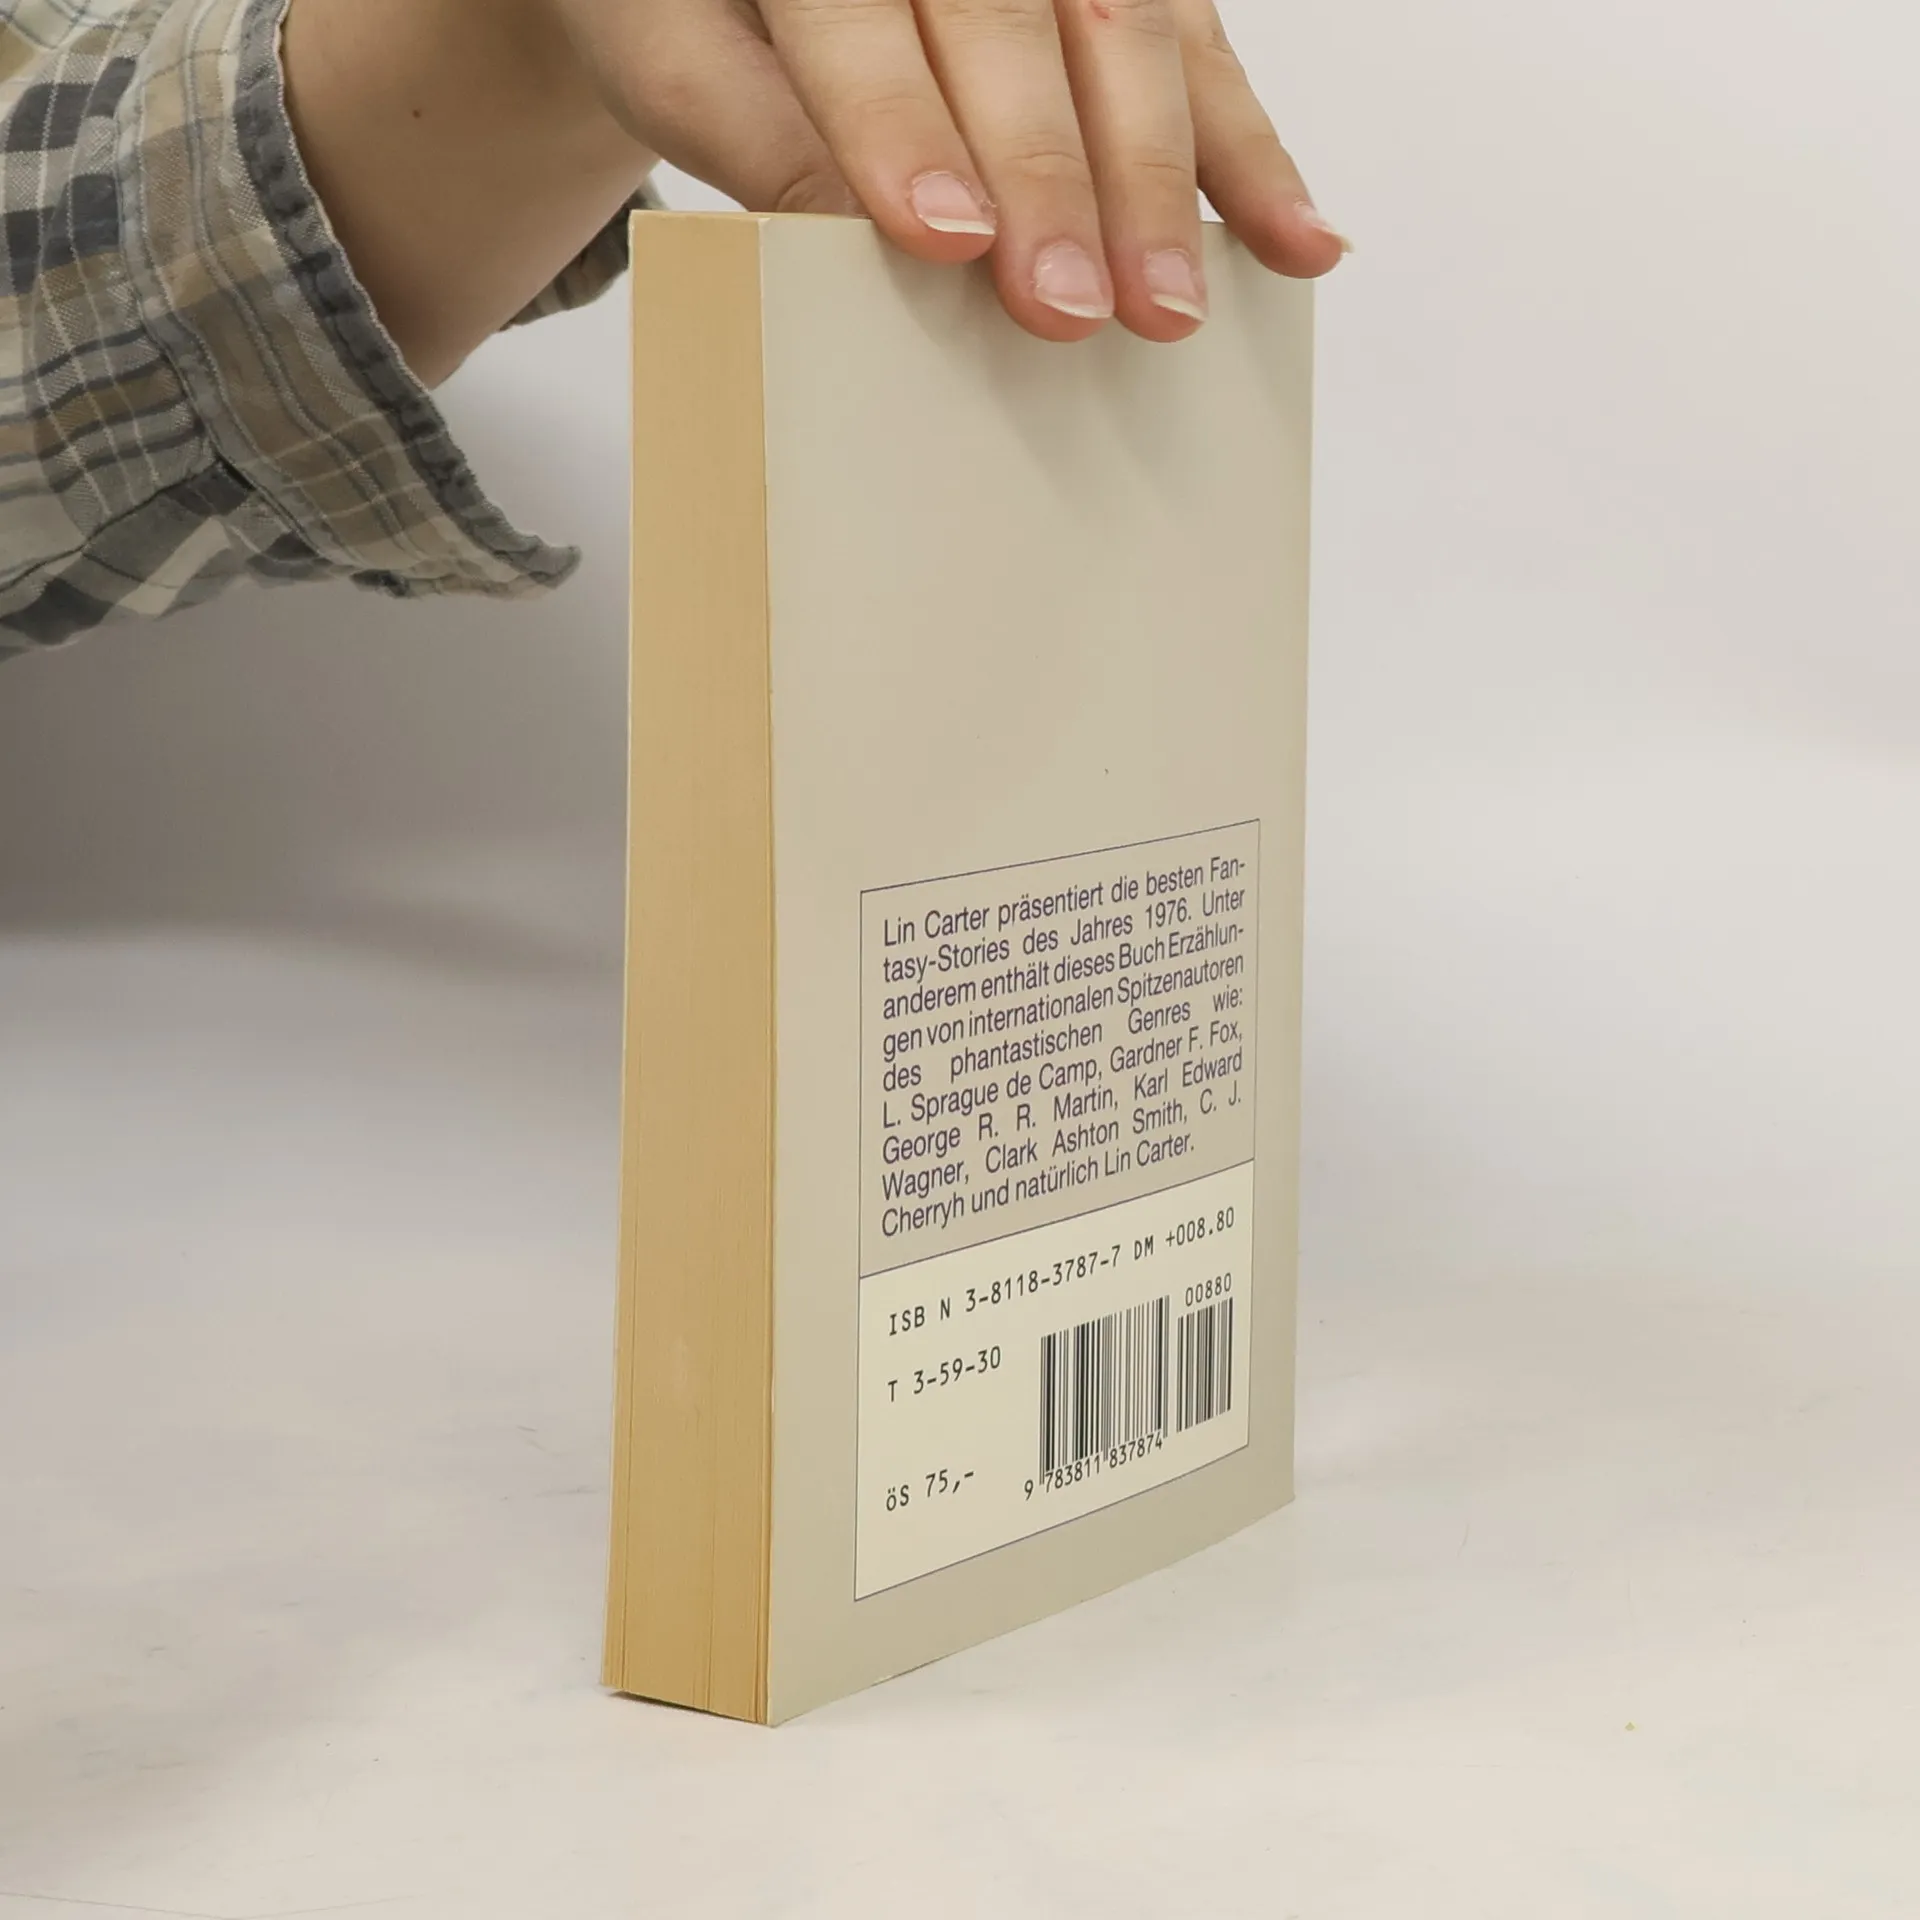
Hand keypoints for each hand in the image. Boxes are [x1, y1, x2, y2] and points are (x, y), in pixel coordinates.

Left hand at [548, 0, 1347, 341]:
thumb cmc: (704, 5)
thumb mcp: (676, 52)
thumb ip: (750, 128)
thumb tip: (846, 240)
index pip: (866, 11)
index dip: (904, 119)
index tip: (947, 237)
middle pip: (1018, 21)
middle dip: (1053, 174)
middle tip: (1071, 308)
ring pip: (1129, 31)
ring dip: (1159, 180)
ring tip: (1176, 306)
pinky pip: (1203, 52)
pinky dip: (1250, 155)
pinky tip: (1301, 242)